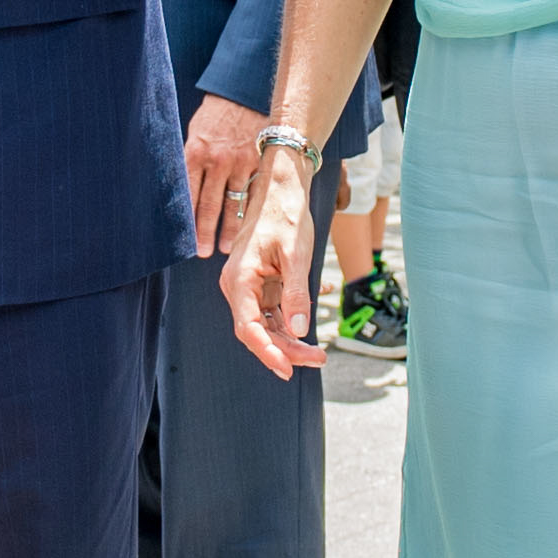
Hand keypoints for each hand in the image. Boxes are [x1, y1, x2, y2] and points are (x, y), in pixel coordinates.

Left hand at [184, 94, 268, 256]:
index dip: (187, 220)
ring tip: (225, 247)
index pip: (188, 195)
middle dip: (205, 232)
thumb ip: (190, 160)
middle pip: (209, 205)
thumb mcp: (195, 133)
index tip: (186, 240)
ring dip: (229, 228)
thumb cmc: (215, 115)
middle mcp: (218, 161)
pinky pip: (253, 193)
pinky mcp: (259, 164)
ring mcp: (241, 164)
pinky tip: (247, 227)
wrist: (245, 93)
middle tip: (204, 253)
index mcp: (196, 153)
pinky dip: (249, 212)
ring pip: (233, 203)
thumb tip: (180, 190)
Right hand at [223, 149, 325, 379]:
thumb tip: (298, 331)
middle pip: (258, 331)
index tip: (287, 370)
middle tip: (318, 360)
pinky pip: (273, 311)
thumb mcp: (297, 255)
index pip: (249, 327)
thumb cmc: (287, 215)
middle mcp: (238, 286)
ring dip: (291, 340)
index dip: (267, 352)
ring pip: (267, 324)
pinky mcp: (260, 284)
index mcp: (239, 279)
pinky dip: (293, 319)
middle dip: (286, 350)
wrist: (281, 186)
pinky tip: (315, 318)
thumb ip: (296, 294)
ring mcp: (248, 286)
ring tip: (319, 353)